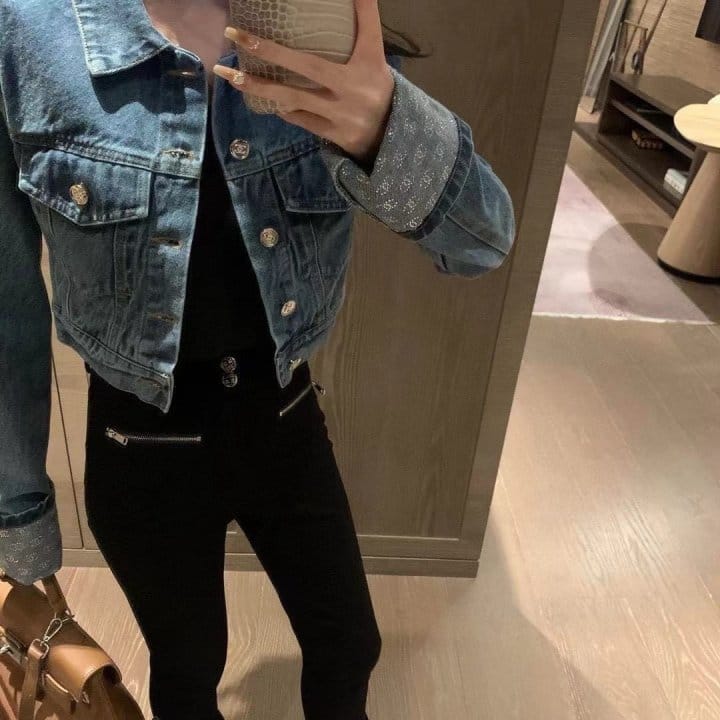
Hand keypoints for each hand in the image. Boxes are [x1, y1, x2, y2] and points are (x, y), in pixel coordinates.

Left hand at [213, 0, 394, 169]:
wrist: (392, 134)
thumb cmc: (377, 86)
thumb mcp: (374, 54)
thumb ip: (365, 21)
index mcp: (362, 67)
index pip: (346, 36)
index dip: (330, 20)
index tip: (293, 12)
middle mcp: (350, 92)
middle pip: (305, 69)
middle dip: (267, 51)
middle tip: (233, 35)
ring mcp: (340, 117)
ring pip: (294, 100)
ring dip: (261, 89)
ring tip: (232, 77)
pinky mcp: (334, 136)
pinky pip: (301, 121)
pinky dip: (284, 110)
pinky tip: (267, 101)